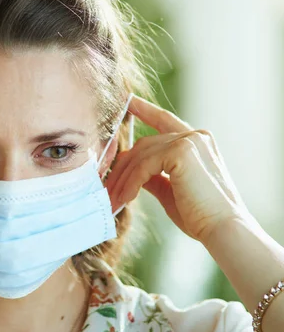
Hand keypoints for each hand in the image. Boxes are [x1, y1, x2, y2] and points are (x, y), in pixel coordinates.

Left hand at [104, 95, 249, 243]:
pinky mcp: (181, 151)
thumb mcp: (171, 190)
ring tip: (113, 199)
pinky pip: (144, 165)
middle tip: (107, 189)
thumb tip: (135, 173)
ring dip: (123, 179)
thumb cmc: (200, 215)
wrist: (223, 230)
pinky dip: (131, 182)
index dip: (145, 110)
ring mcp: (189, 141)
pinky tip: (126, 198)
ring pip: (141, 155)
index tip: (128, 102)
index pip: (165, 120)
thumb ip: (154, 176)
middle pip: (144, 145)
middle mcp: (195, 136)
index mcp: (197, 142)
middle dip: (122, 168)